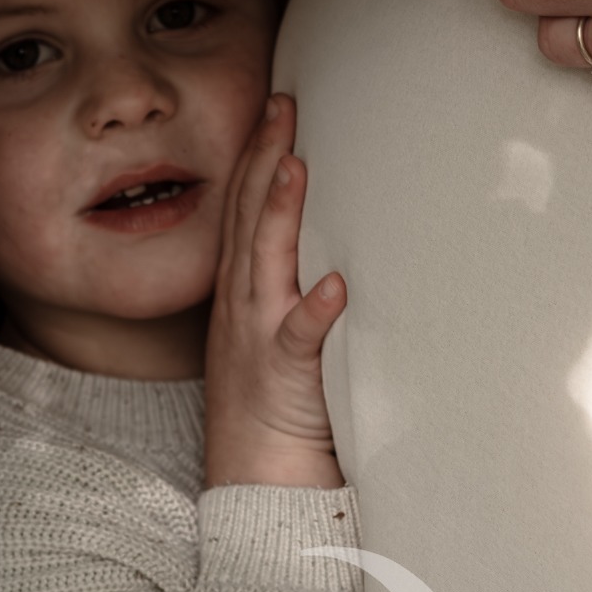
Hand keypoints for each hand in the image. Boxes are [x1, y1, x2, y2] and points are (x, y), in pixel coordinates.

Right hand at [204, 95, 345, 487]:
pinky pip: (298, 342)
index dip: (258, 155)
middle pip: (249, 217)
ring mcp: (257, 339)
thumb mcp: (288, 339)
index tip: (277, 108)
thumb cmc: (283, 413)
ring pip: (265, 263)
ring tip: (294, 164)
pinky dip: (315, 312)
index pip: (247, 209)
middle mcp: (243, 306)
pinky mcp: (281, 379)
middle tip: (282, 103)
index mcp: (244, 293)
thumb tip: (348, 254)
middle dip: (263, 156)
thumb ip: (307, 293)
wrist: (257, 487)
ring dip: (278, 212)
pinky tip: (336, 285)